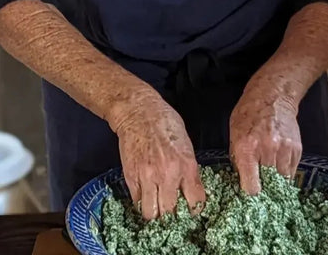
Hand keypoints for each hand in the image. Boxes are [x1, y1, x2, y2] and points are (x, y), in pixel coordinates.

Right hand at [110, 88, 205, 219]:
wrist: (139, 112)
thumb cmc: (165, 122)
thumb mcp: (186, 143)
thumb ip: (189, 168)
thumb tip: (191, 188)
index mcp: (187, 165)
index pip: (196, 201)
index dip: (195, 209)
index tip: (192, 209)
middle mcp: (168, 175)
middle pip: (171, 213)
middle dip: (173, 216)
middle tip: (172, 211)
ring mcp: (148, 178)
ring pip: (151, 214)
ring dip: (155, 213)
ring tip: (157, 206)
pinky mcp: (131, 177)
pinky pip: (137, 202)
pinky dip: (142, 202)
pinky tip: (146, 195)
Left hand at [229, 83, 301, 194]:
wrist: (272, 97)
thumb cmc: (249, 115)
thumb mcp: (234, 135)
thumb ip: (238, 160)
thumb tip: (242, 183)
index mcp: (247, 148)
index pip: (252, 186)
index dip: (251, 191)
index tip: (251, 189)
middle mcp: (267, 149)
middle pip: (268, 184)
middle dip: (264, 185)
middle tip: (260, 180)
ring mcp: (284, 149)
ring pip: (282, 180)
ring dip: (276, 180)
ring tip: (270, 171)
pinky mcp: (296, 149)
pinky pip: (291, 171)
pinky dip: (285, 171)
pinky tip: (278, 162)